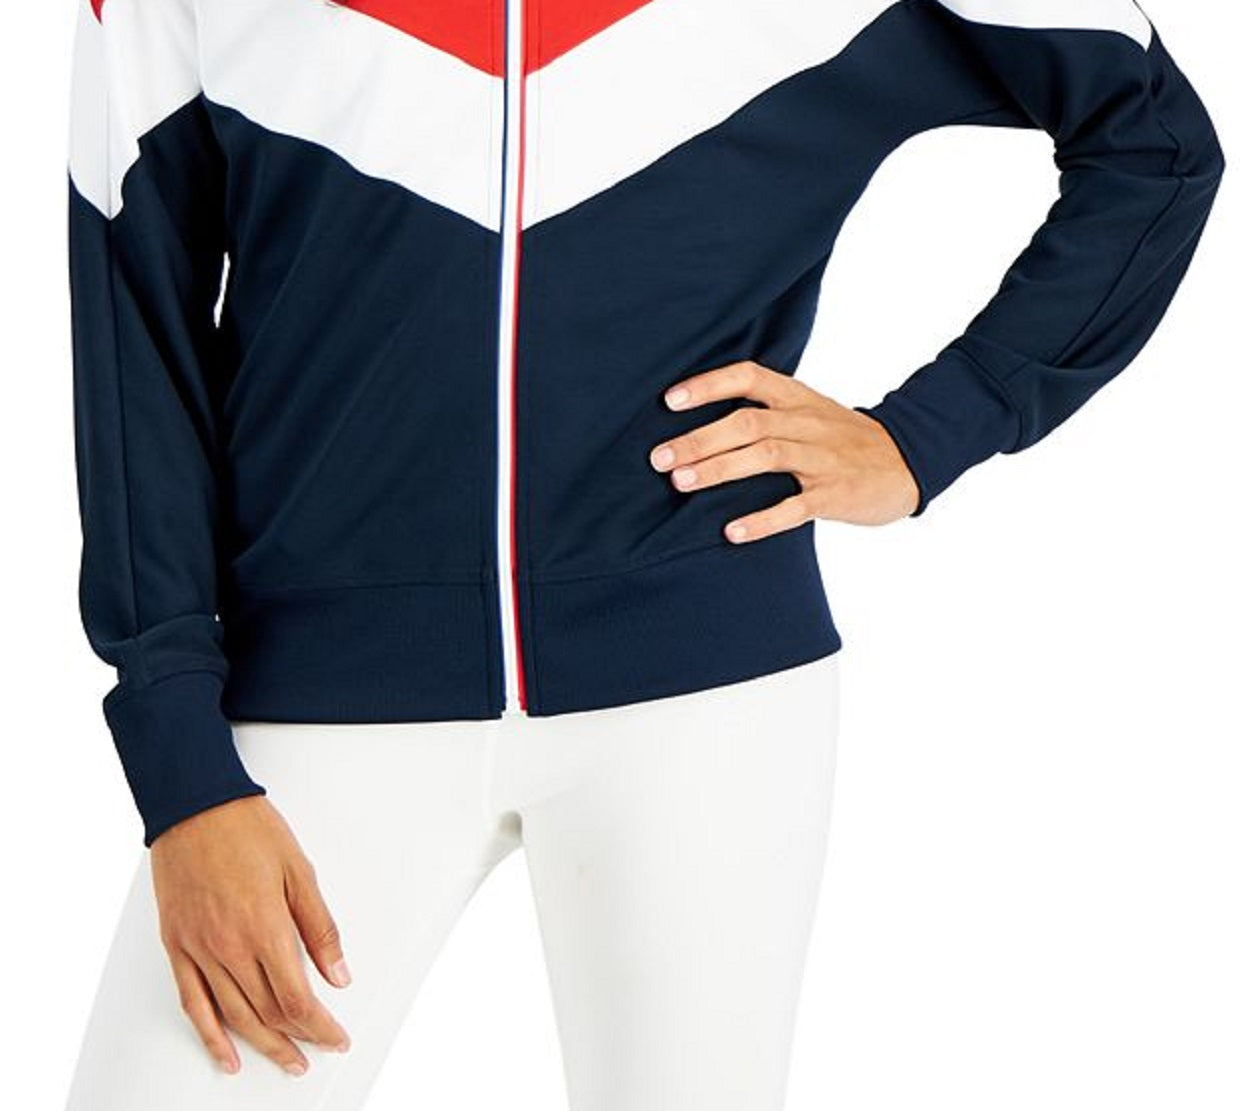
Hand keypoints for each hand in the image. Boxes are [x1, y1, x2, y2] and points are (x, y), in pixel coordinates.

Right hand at [150, 794, 352, 1077]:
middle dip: (299, 1038)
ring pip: (233, 1016)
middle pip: (268, 1012)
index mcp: (265, 928)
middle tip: (320, 1049)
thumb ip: (320, 928)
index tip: (336, 1037)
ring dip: (263, 1045)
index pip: (298, 999)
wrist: (194, 806)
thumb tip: (338, 973)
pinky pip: (193, 1003)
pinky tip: (227, 1055)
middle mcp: (229, 947)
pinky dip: (211, 1036)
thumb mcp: (300, 872)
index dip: (321, 1026)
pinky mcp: (177, 946)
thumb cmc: (248, 829)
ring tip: (286, 1061)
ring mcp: (199, 950)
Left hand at [649, 359, 919, 535]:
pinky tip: (731, 532)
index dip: (708, 386)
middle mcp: (806, 422)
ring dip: (720, 469)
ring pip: (766, 456)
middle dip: (699, 439)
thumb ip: (763, 409)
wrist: (907, 461)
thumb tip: (696, 420)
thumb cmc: (842, 438)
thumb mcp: (807, 410)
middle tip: (659, 458)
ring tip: (682, 482)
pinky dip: (761, 520)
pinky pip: (795, 507)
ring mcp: (822, 458)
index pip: (748, 377)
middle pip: (747, 422)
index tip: (669, 401)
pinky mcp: (835, 495)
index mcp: (796, 397)